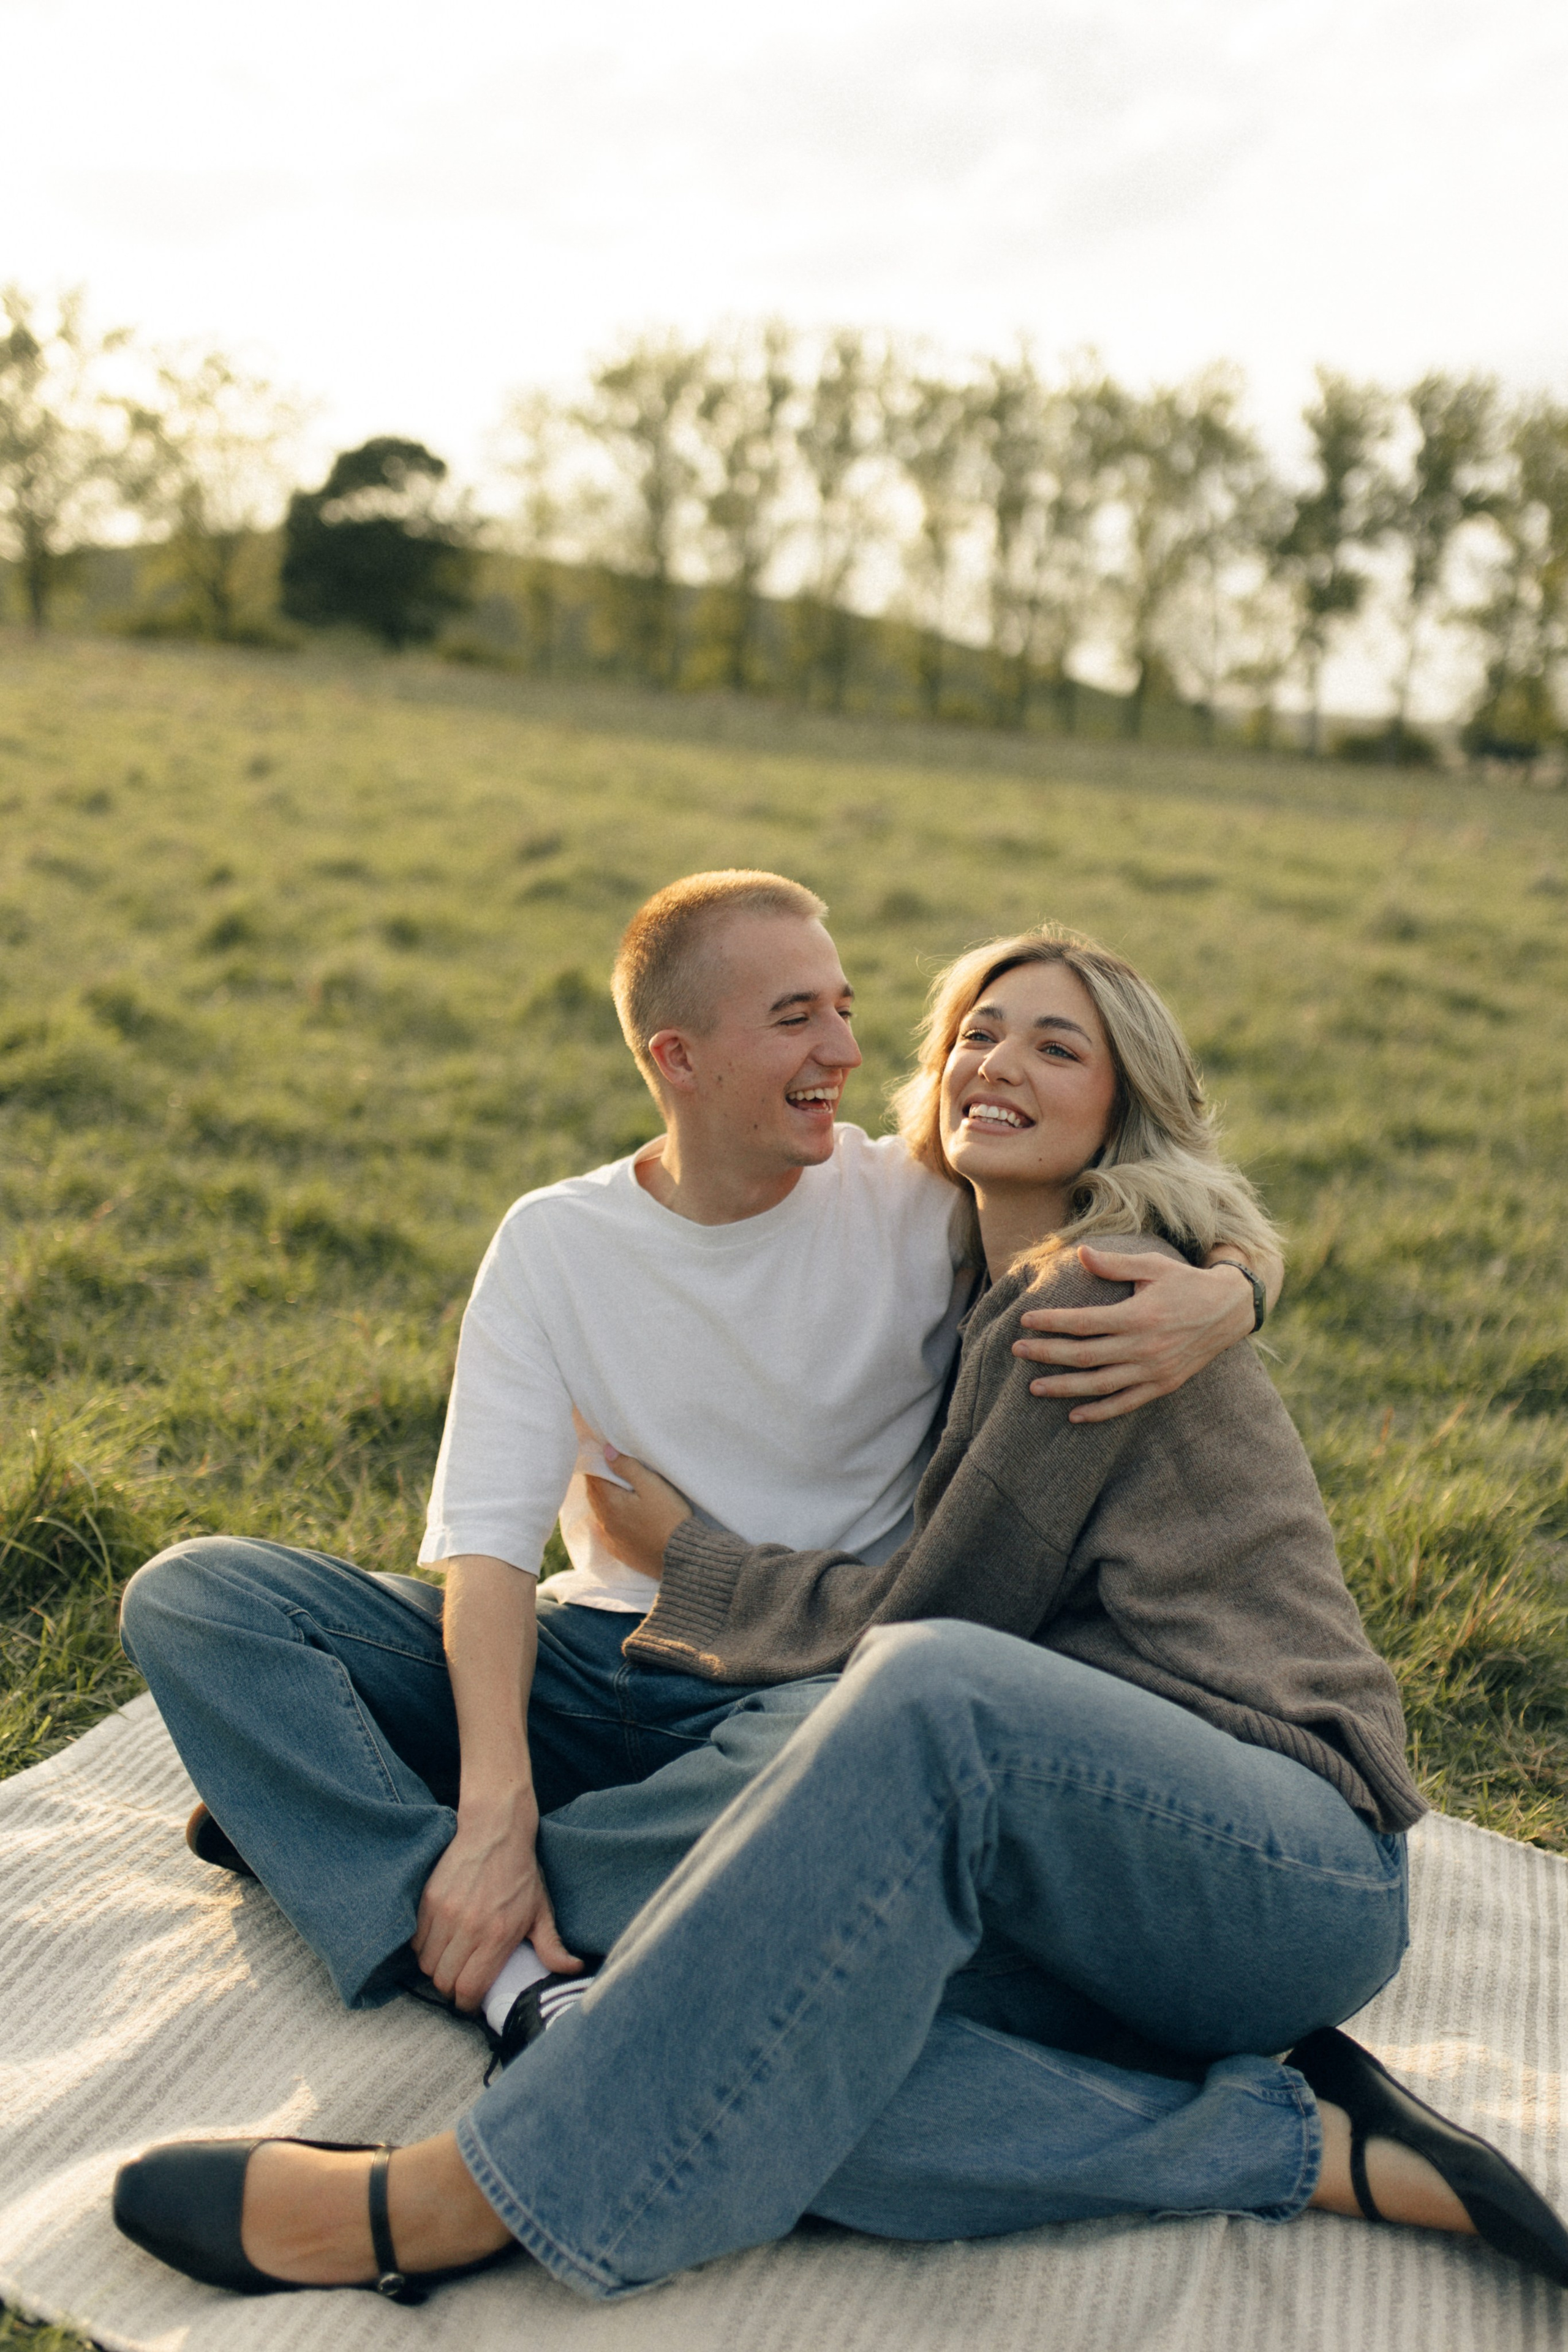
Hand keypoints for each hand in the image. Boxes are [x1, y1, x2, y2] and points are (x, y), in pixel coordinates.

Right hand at [412, 1792, 578, 2011]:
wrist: (496, 1829)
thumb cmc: (521, 1873)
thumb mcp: (541, 1910)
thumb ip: (552, 1947)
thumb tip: (574, 1970)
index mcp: (497, 1935)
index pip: (469, 1988)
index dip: (467, 2004)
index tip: (472, 2002)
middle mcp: (468, 1926)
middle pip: (444, 1980)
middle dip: (452, 1989)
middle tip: (461, 1982)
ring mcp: (444, 1912)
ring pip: (426, 1963)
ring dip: (437, 1969)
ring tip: (451, 1962)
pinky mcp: (428, 1899)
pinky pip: (416, 1940)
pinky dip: (424, 1948)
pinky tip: (439, 1942)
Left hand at [585, 1448, 692, 1576]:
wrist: (680, 1555)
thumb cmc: (668, 1517)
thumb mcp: (651, 1485)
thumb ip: (628, 1467)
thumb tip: (606, 1451)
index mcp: (610, 1502)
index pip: (594, 1478)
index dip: (596, 1464)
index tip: (600, 1454)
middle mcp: (605, 1521)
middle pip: (594, 1495)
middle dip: (597, 1480)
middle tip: (603, 1467)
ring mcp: (611, 1538)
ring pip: (599, 1513)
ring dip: (601, 1499)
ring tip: (608, 1488)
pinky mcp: (620, 1551)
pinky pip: (605, 1532)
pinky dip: (605, 1520)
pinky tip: (608, 1518)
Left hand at [1011, 1245, 1255, 1422]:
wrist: (1230, 1310)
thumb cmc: (1186, 1283)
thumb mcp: (1153, 1265)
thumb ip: (1115, 1263)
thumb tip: (1080, 1253)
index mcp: (1138, 1315)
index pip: (1083, 1322)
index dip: (1051, 1322)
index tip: (1025, 1320)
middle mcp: (1144, 1347)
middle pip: (1084, 1355)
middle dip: (1047, 1354)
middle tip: (1017, 1350)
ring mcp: (1154, 1370)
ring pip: (1100, 1385)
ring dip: (1065, 1388)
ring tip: (1034, 1387)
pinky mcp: (1163, 1385)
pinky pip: (1126, 1403)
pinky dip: (1100, 1412)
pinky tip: (1075, 1414)